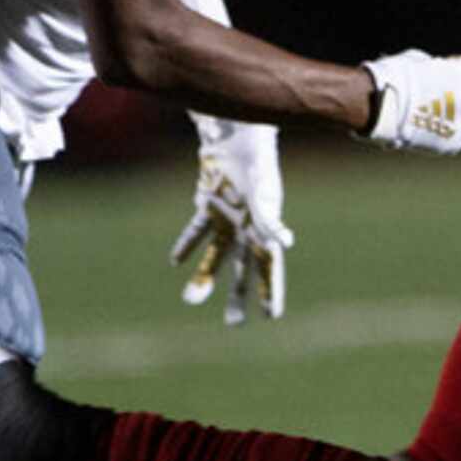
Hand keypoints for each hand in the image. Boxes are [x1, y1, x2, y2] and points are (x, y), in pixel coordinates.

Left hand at [170, 119, 291, 324]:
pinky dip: (187, 245)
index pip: (269, 268)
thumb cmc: (256, 164)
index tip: (272, 316)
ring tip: (190, 299)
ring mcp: (227, 218)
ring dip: (205, 276)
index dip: (270, 292)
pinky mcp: (208, 205)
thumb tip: (284, 243)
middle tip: (234, 324)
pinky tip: (175, 262)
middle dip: (239, 296)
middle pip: (243, 269)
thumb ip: (271, 219)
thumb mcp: (265, 193)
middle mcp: (247, 229)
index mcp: (264, 230)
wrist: (239, 137)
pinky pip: (197, 230)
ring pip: (215, 256)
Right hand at [359, 49, 460, 154]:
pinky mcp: (450, 143)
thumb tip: (431, 72)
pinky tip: (434, 131)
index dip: (451, 68)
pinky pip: (459, 140)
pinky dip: (449, 135)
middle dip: (453, 94)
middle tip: (432, 97)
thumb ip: (431, 67)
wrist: (381, 107)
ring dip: (455, 117)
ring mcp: (460, 123)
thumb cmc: (393, 79)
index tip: (440, 70)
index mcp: (459, 74)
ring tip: (433, 117)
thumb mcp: (414, 60)